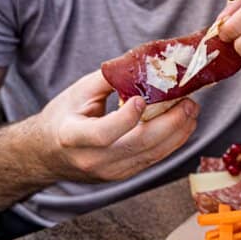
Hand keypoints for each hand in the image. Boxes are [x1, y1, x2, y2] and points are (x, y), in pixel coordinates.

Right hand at [31, 70, 197, 182]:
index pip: (104, 134)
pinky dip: (171, 142)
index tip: (144, 99)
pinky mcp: (123, 175)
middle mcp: (93, 160)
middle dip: (169, 124)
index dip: (126, 119)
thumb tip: (144, 64)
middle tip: (188, 103)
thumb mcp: (77, 93)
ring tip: (191, 111)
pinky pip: (152, 159)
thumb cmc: (62, 118)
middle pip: (138, 146)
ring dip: (177, 133)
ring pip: (151, 155)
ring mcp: (110, 171)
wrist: (48, 155)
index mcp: (73, 137)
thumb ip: (109, 80)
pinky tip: (183, 125)